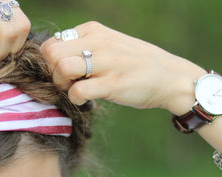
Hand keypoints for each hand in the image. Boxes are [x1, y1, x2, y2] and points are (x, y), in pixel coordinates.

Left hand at [41, 21, 205, 111]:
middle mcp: (98, 41)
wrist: (171, 77)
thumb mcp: (107, 45)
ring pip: (62, 68)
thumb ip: (82, 46)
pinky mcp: (114, 83)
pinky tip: (86, 100)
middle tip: (66, 83)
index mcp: (93, 30)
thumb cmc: (134, 64)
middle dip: (52, 72)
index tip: (64, 73)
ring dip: (61, 85)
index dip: (51, 62)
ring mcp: (107, 62)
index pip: (52, 42)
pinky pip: (78, 91)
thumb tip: (53, 59)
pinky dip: (75, 99)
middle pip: (51, 53)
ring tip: (74, 90)